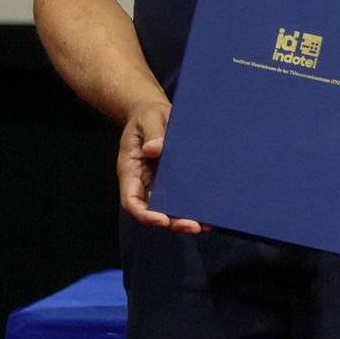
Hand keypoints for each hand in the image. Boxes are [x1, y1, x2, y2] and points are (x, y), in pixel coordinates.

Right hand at [117, 101, 205, 231]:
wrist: (154, 113)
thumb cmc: (148, 116)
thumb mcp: (148, 120)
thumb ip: (152, 134)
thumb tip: (153, 150)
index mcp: (130, 171)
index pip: (132, 201)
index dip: (145, 214)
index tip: (161, 219)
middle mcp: (143, 182)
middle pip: (153, 211)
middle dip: (171, 221)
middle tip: (194, 226)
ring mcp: (157, 183)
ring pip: (167, 208)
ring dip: (183, 218)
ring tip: (206, 224)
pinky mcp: (172, 180)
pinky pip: (180, 197)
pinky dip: (191, 206)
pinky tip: (209, 212)